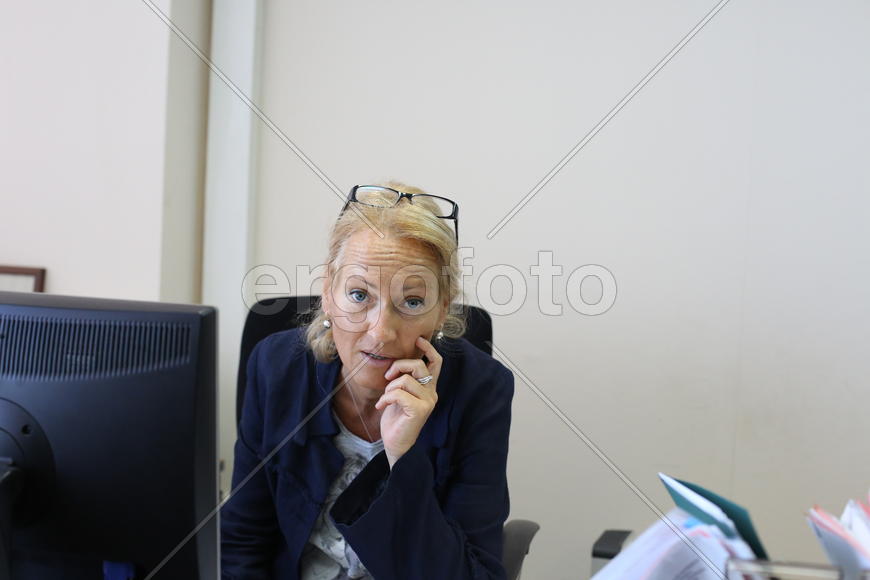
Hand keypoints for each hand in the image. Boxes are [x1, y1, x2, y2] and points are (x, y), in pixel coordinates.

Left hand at [375, 336, 441, 467]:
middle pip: (418, 365)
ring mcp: (427, 401)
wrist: (396, 445)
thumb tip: (397, 364)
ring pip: (405, 379)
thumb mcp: (399, 395)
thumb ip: (403, 380)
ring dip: (389, 388)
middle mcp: (431, 393)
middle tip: (387, 377)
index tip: (419, 339)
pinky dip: (385, 398)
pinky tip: (382, 407)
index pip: (436, 363)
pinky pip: (398, 393)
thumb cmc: (396, 420)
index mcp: (428, 388)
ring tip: (386, 399)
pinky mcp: (419, 410)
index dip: (429, 349)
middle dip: (398, 366)